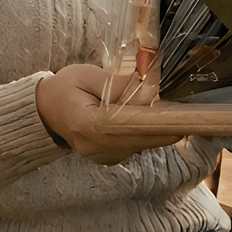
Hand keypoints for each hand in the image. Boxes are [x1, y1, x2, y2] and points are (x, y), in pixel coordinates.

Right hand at [35, 65, 181, 165]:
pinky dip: (144, 135)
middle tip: (188, 120)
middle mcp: (94, 145)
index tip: (179, 123)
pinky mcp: (106, 156)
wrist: (43, 110)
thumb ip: (118, 82)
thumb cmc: (65, 87)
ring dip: (156, 132)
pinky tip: (153, 123)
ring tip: (173, 117)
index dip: (155, 125)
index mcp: (87, 124)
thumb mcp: (87, 75)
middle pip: (138, 140)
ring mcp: (99, 155)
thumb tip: (149, 86)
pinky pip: (132, 147)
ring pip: (138, 145)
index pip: (128, 126)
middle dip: (164, 130)